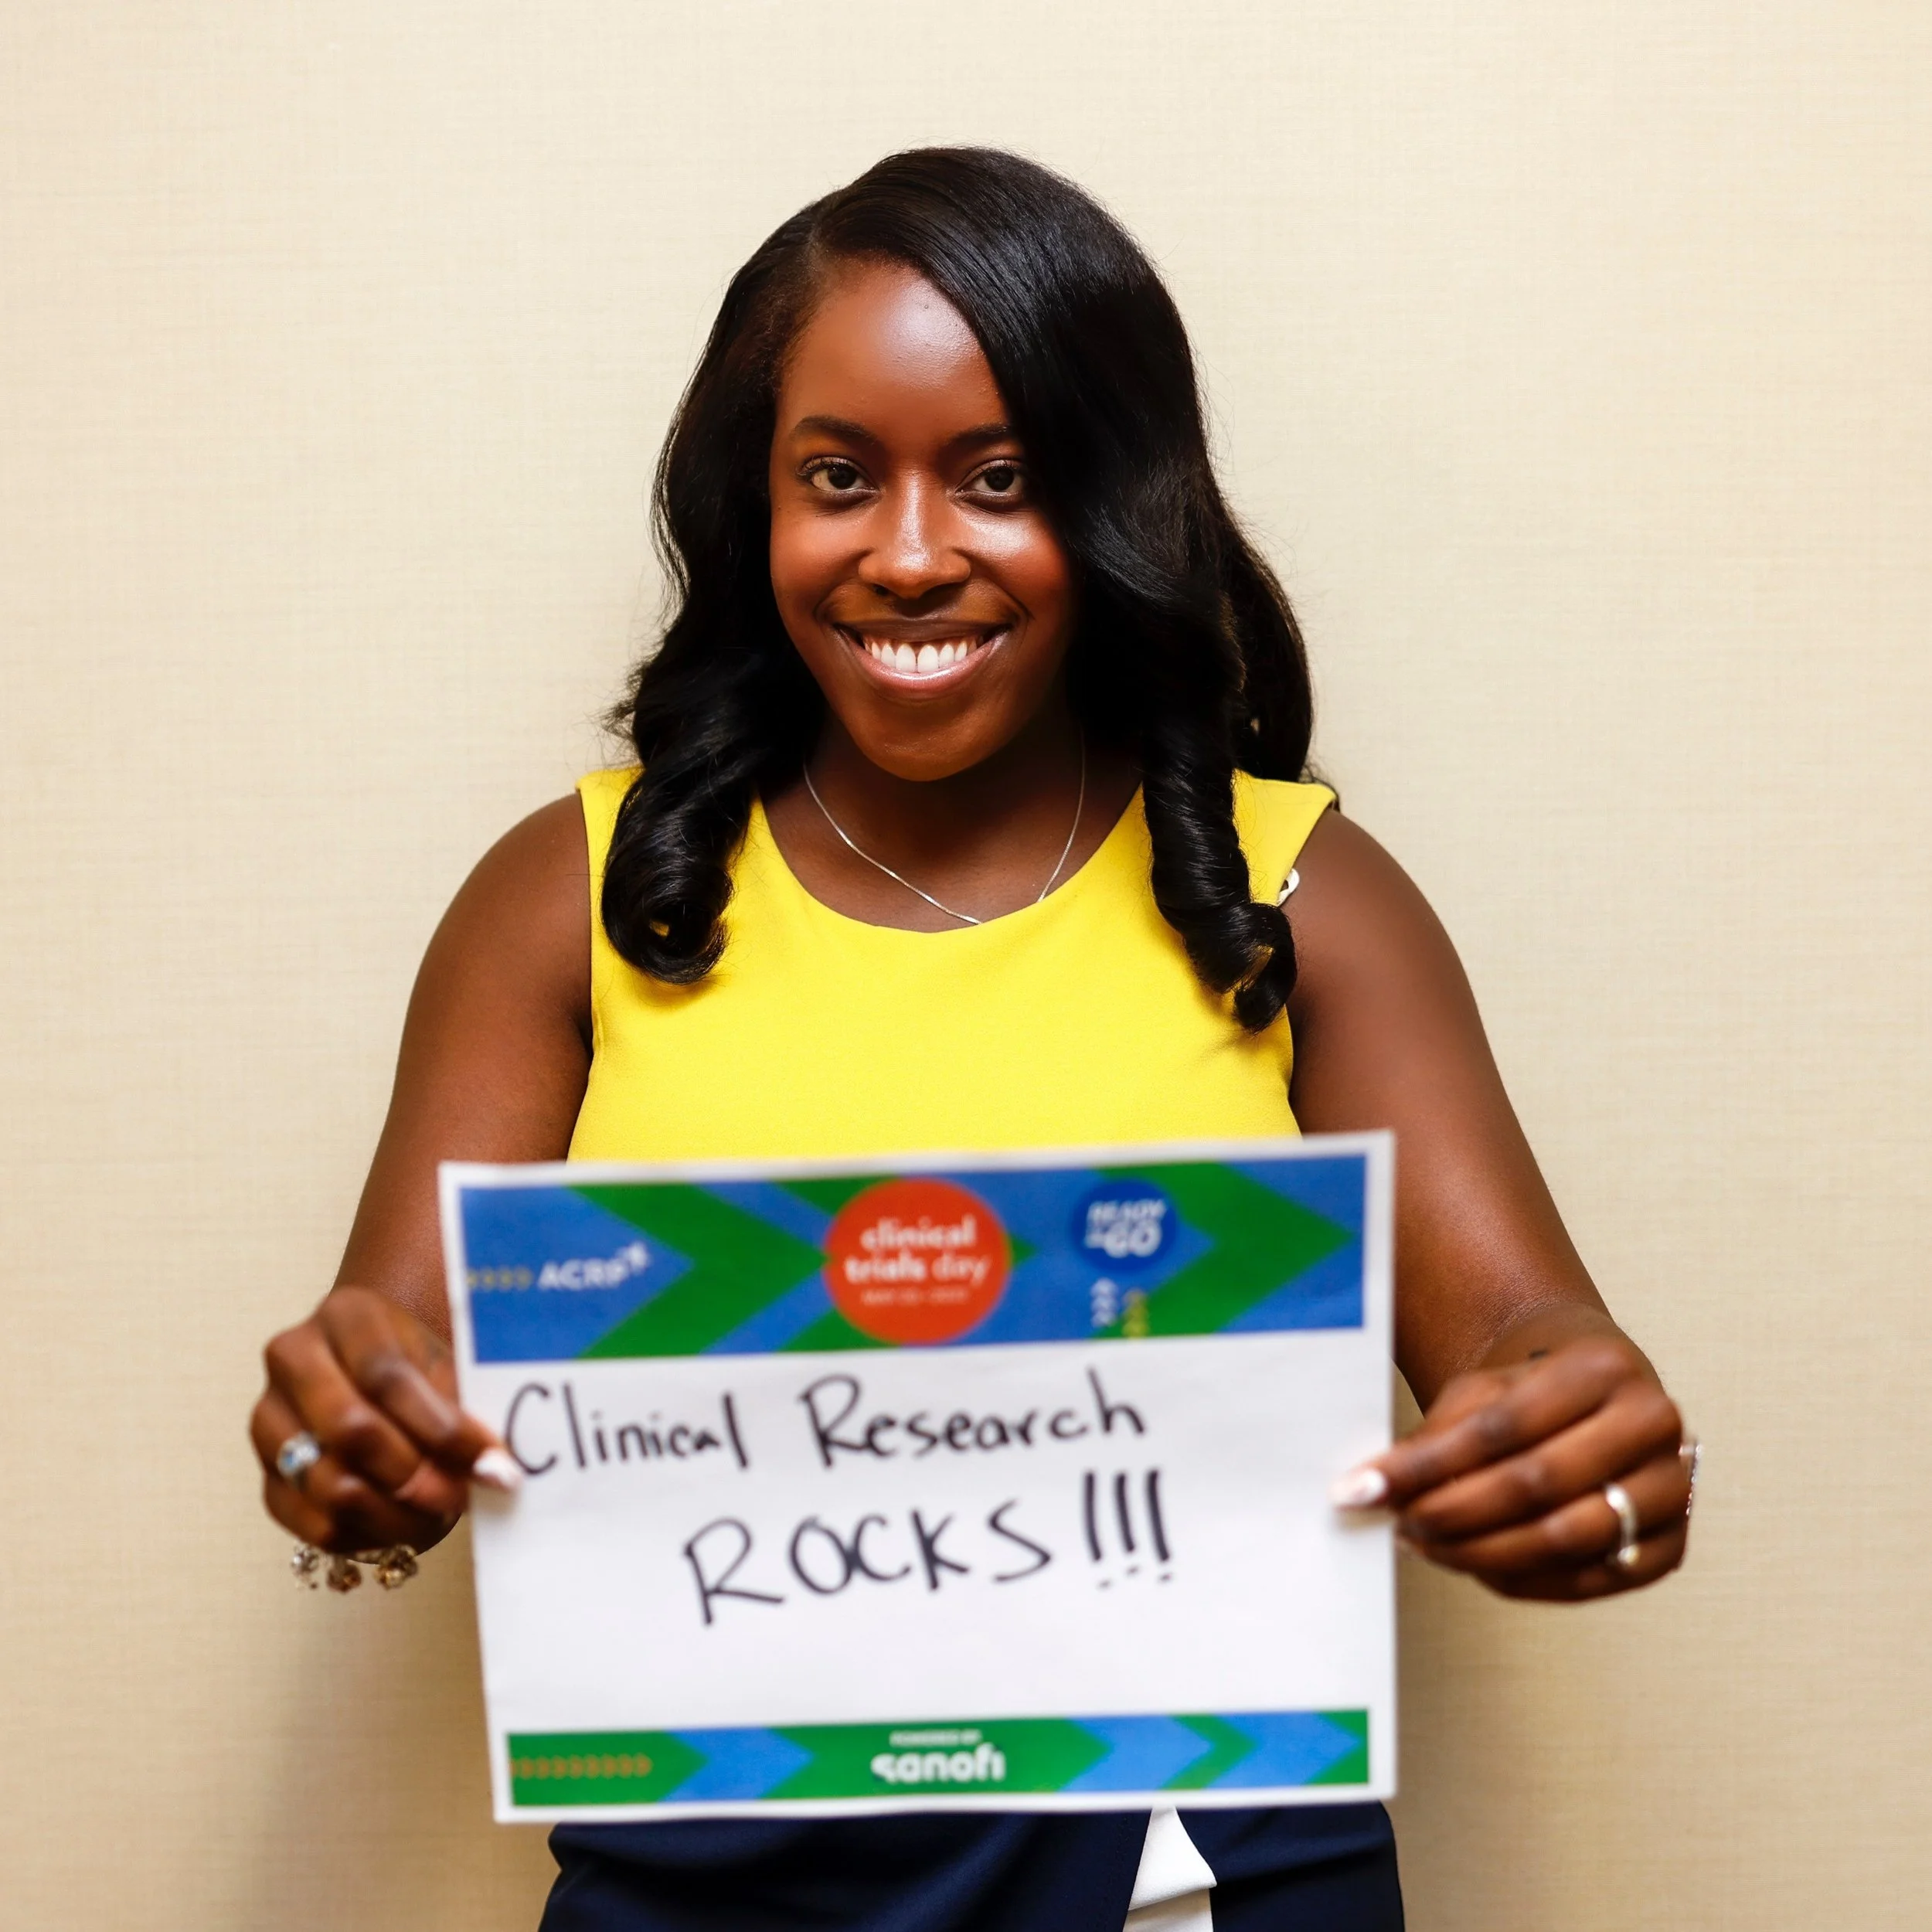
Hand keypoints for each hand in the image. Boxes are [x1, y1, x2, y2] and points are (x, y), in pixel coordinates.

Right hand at [250, 1286, 518, 1554]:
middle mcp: (294, 1361)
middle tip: (461, 1495)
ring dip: (397, 1514)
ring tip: (440, 1515)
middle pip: (351, 1430)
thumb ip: (464, 1408)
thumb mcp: (445, 1363)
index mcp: (347, 1316)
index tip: (495, 1464)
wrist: (370, 1370)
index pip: (389, 1377)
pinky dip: (370, 1536)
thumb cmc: (418, 1366)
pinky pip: (315, 1526)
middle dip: (416, 1474)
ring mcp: (270, 1422)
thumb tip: (495, 1471)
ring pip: (330, 1485)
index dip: (445, 1428)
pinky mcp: (268, 1480)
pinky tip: (407, 1526)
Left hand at [1334, 1332, 1692, 1600]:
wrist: (1596, 1404)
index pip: (1504, 1425)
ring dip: (1481, 1552)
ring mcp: (1672, 1489)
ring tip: (1425, 1546)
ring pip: (1566, 1539)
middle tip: (1399, 1525)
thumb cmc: (1531, 1394)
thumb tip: (1369, 1490)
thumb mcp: (1482, 1391)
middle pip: (1539, 1483)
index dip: (1428, 1464)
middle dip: (1454, 1512)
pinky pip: (1587, 1579)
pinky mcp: (1670, 1549)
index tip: (1363, 1487)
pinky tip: (1471, 1565)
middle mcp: (1653, 1424)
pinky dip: (1520, 1579)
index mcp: (1604, 1367)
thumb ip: (1436, 1437)